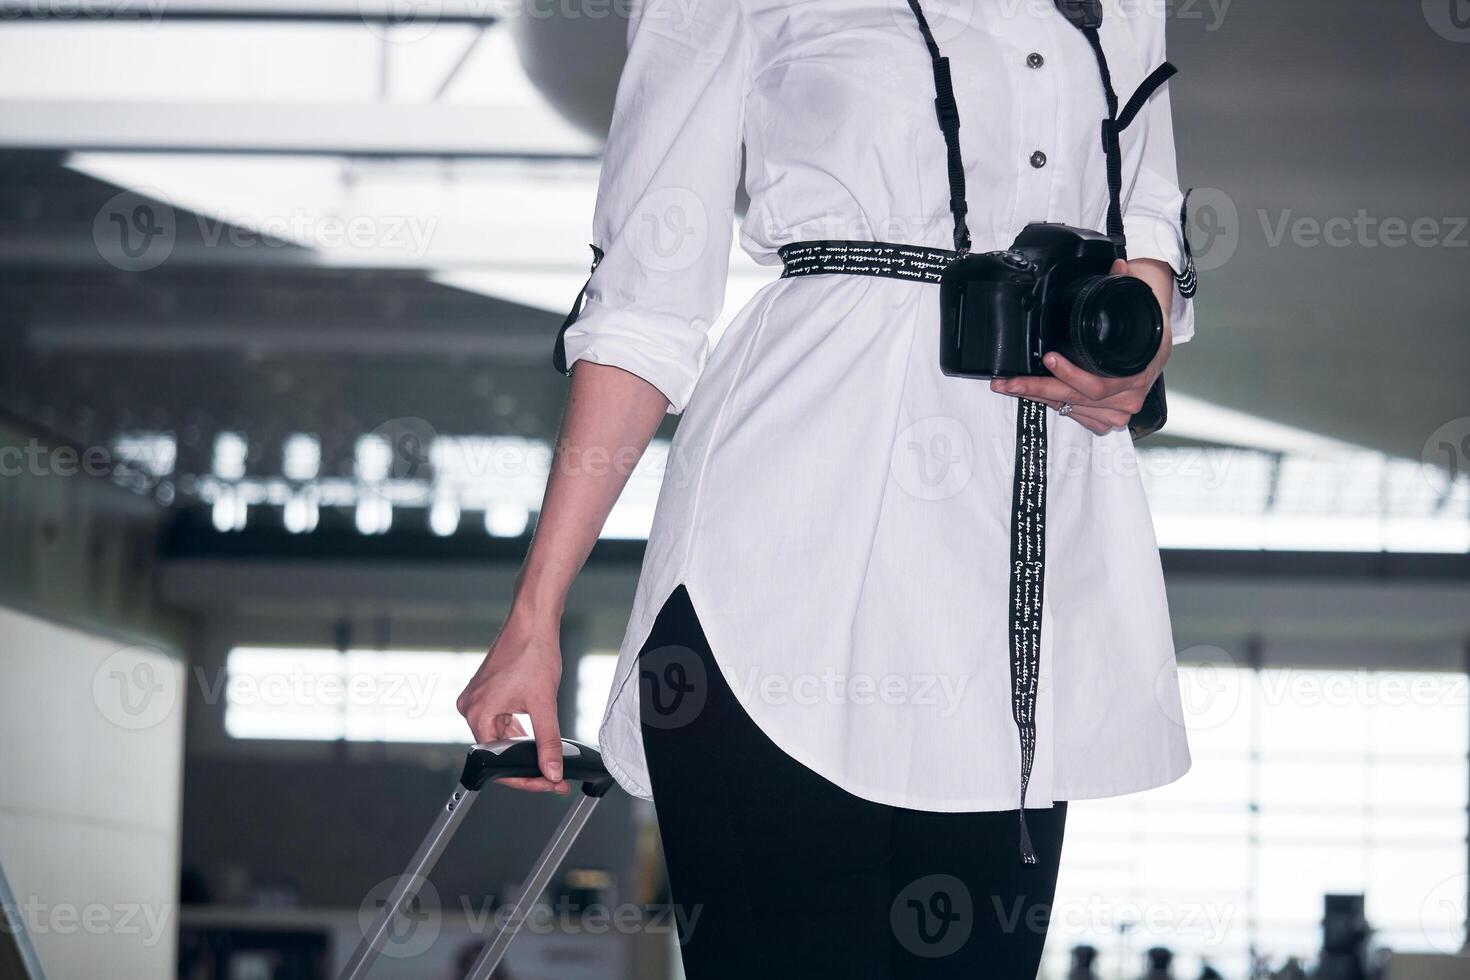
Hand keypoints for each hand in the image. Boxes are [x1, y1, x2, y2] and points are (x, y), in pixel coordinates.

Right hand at [456, 612, 568, 793]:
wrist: (533, 621)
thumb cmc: (533, 653)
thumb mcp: (544, 704)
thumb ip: (548, 742)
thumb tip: (552, 771)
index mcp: (478, 713)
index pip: (497, 760)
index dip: (523, 777)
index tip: (545, 783)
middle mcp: (471, 707)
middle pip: (498, 751)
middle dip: (526, 765)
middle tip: (553, 776)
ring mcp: (477, 699)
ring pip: (501, 736)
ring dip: (524, 749)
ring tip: (549, 759)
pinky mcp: (487, 692)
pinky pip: (501, 721)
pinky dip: (519, 732)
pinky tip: (536, 736)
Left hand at [989, 258, 1173, 434]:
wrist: (1157, 348)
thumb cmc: (1146, 332)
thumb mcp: (1138, 307)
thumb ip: (1126, 283)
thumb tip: (1118, 265)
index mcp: (1135, 373)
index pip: (1099, 383)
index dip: (1071, 374)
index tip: (1048, 359)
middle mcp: (1128, 397)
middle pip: (1077, 398)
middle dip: (1038, 389)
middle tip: (1009, 381)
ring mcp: (1118, 411)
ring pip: (1072, 409)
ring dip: (1040, 397)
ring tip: (1013, 385)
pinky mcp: (1107, 419)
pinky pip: (1078, 418)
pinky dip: (1055, 405)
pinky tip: (1036, 395)